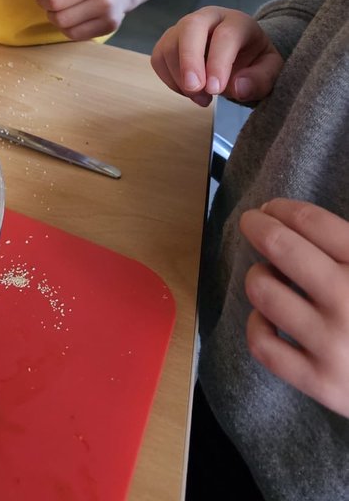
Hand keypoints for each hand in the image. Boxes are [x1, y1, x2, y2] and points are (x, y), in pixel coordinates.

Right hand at [150, 6, 283, 106]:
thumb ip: (260, 79)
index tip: (216, 90)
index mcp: (236, 21)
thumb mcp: (269, 71)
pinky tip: (189, 92)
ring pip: (170, 45)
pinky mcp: (169, 42)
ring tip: (202, 99)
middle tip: (195, 88)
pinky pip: (159, 58)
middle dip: (189, 60)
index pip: (224, 36)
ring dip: (180, 77)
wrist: (240, 55)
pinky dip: (169, 79)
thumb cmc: (255, 61)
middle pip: (190, 28)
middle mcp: (208, 18)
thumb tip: (238, 88)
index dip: (218, 62)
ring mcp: (184, 27)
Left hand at [240, 199, 348, 418]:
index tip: (272, 208)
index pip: (311, 221)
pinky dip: (258, 325)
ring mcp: (335, 345)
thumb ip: (348, 246)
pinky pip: (263, 345)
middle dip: (257, 226)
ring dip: (260, 276)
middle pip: (280, 246)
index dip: (282, 208)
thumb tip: (298, 218)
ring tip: (270, 276)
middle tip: (253, 223)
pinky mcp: (323, 384)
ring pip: (263, 291)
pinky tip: (269, 318)